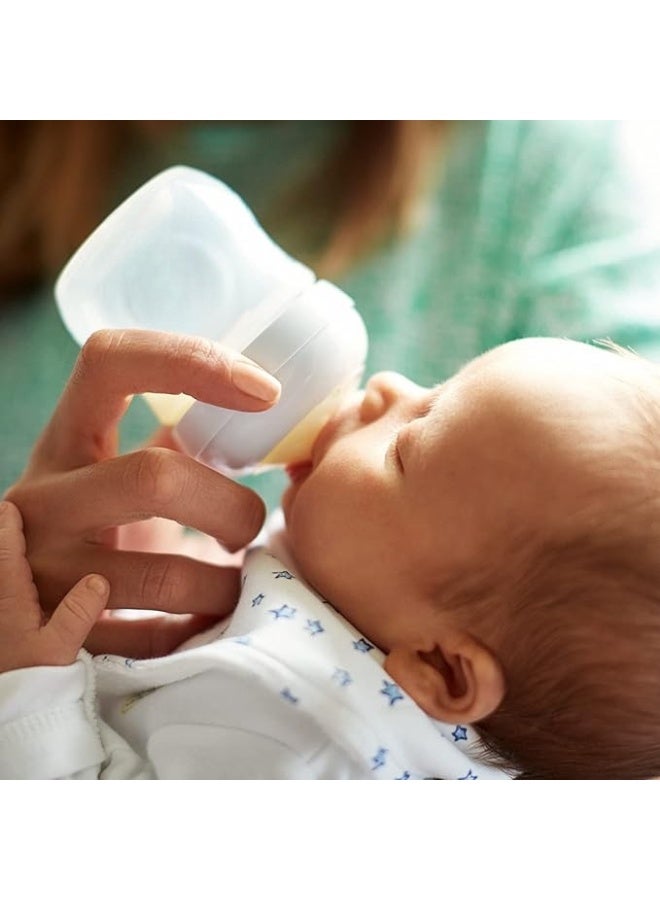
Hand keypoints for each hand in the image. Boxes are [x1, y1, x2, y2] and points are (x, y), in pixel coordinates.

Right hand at [4, 329, 280, 657]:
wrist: (23, 603)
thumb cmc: (95, 522)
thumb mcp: (114, 468)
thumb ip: (175, 438)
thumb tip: (262, 408)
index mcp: (64, 440)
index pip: (110, 362)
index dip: (192, 362)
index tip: (265, 392)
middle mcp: (42, 500)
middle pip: (153, 478)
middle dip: (228, 507)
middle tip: (248, 527)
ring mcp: (45, 572)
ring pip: (164, 578)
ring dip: (223, 584)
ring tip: (235, 583)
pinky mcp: (59, 638)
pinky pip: (154, 641)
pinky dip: (197, 631)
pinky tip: (204, 620)